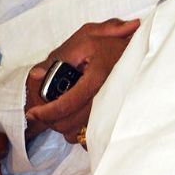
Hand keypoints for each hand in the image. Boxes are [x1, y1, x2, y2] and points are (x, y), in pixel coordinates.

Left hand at [25, 18, 138, 142]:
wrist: (141, 52)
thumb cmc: (112, 45)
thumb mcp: (87, 37)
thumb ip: (61, 55)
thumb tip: (36, 74)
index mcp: (96, 78)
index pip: (66, 104)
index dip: (46, 112)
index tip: (33, 113)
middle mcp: (106, 97)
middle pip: (70, 124)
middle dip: (52, 120)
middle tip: (44, 111)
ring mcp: (113, 111)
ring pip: (79, 133)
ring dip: (65, 126)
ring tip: (62, 111)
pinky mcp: (116, 120)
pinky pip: (92, 136)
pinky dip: (80, 130)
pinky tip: (77, 116)